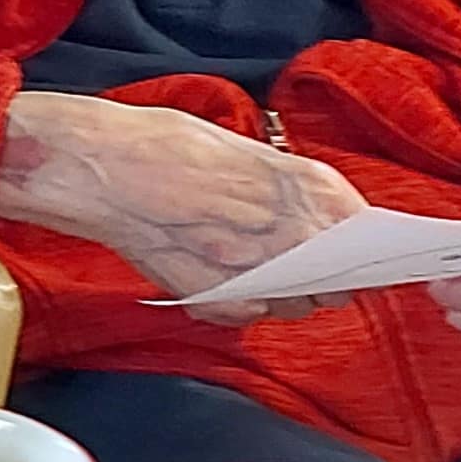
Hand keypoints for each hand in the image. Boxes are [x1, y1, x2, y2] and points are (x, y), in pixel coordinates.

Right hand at [0, 91, 367, 322]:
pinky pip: (245, 314)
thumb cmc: (159, 146)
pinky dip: (236, 303)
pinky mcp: (217, 298)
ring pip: (293, 305)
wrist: (100, 166)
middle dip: (321, 277)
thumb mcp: (239, 148)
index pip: (360, 233)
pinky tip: (213, 276)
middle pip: (337, 282)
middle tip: (291, 261)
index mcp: (303, 186)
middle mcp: (290, 232)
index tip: (350, 250)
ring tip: (245, 267)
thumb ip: (283, 185)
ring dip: (281, 294)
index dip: (356, 247)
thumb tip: (315, 214)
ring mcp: (256, 270)